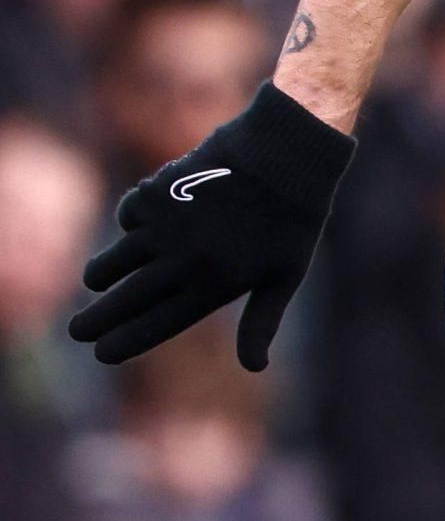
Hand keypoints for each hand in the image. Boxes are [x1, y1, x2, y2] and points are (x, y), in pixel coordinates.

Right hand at [69, 83, 354, 369]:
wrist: (286, 152)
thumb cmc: (293, 218)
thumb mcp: (286, 274)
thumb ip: (261, 322)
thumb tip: (255, 368)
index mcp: (215, 286)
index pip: (155, 327)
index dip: (123, 343)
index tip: (101, 354)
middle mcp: (184, 262)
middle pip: (123, 302)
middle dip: (94, 322)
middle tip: (76, 332)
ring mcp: (167, 228)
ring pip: (111, 263)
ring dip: (101, 275)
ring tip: (97, 281)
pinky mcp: (157, 194)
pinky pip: (128, 217)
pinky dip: (133, 221)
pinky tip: (146, 222)